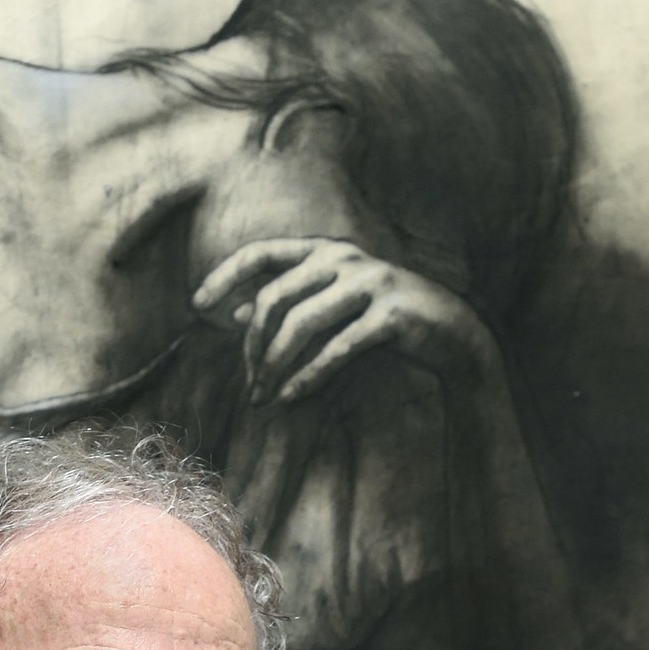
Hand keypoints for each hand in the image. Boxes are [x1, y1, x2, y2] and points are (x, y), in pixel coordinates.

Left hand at [193, 237, 491, 407]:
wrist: (450, 334)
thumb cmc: (383, 321)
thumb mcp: (332, 307)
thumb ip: (289, 304)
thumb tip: (236, 313)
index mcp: (327, 250)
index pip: (263, 253)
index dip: (225, 273)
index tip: (197, 304)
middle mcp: (345, 259)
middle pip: (276, 297)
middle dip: (254, 346)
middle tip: (247, 387)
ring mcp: (370, 283)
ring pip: (302, 324)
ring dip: (276, 366)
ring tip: (263, 399)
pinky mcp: (390, 315)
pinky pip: (337, 348)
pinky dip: (309, 375)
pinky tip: (290, 398)